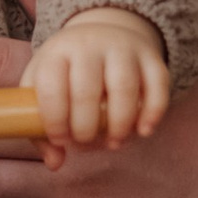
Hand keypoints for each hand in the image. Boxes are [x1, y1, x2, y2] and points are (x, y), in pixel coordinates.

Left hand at [25, 9, 169, 158]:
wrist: (102, 35)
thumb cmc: (67, 72)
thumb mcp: (42, 87)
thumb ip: (40, 127)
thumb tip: (55, 162)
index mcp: (57, 52)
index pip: (51, 87)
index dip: (54, 121)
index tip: (60, 138)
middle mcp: (90, 45)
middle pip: (87, 91)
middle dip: (85, 128)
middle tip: (85, 142)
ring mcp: (123, 48)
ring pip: (124, 87)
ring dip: (119, 125)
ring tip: (113, 143)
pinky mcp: (150, 57)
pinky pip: (157, 84)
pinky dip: (152, 112)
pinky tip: (143, 131)